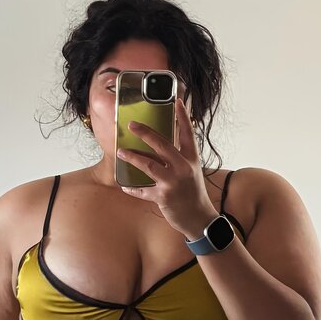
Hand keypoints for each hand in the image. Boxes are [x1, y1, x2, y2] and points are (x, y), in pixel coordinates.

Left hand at [117, 97, 218, 237]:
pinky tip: (125, 185)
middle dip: (145, 133)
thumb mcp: (192, 172)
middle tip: (131, 125)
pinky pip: (143, 191)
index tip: (177, 100)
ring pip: (148, 165)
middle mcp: (183, 168)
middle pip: (162, 145)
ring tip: (121, 152)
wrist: (199, 219)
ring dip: (132, 158)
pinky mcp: (163, 197)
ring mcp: (173, 183)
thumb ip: (180, 158)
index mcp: (191, 159)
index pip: (188, 133)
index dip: (183, 116)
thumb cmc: (194, 194)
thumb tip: (162, 146)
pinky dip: (133, 189)